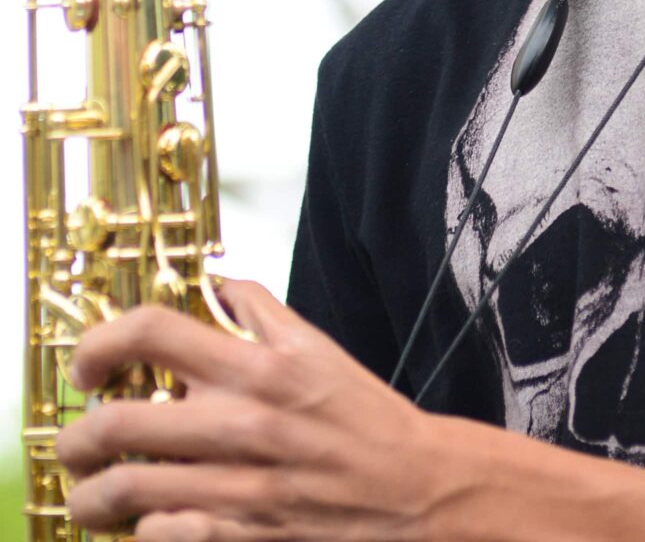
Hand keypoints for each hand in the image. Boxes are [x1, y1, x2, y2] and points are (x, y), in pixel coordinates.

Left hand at [56, 278, 444, 540]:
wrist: (414, 487)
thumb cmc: (363, 415)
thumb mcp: (315, 345)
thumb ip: (259, 310)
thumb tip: (215, 283)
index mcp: (256, 366)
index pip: (152, 332)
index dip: (102, 342)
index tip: (89, 364)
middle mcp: (240, 423)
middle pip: (118, 423)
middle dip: (77, 438)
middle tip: (74, 444)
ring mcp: (239, 486)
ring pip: (126, 493)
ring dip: (90, 497)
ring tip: (88, 495)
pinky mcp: (243, 536)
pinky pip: (163, 538)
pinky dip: (142, 534)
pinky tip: (144, 526)